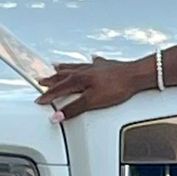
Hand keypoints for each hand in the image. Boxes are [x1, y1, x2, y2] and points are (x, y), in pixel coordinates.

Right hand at [35, 55, 152, 118]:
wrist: (136, 75)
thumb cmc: (116, 87)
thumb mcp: (92, 101)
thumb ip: (74, 109)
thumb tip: (56, 116)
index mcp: (79, 78)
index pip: (59, 88)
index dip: (48, 95)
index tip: (39, 100)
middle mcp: (85, 71)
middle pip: (64, 75)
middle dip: (52, 79)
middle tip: (41, 80)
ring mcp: (95, 67)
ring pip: (75, 67)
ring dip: (64, 68)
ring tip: (56, 66)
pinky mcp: (107, 66)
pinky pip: (94, 63)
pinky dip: (89, 62)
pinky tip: (91, 59)